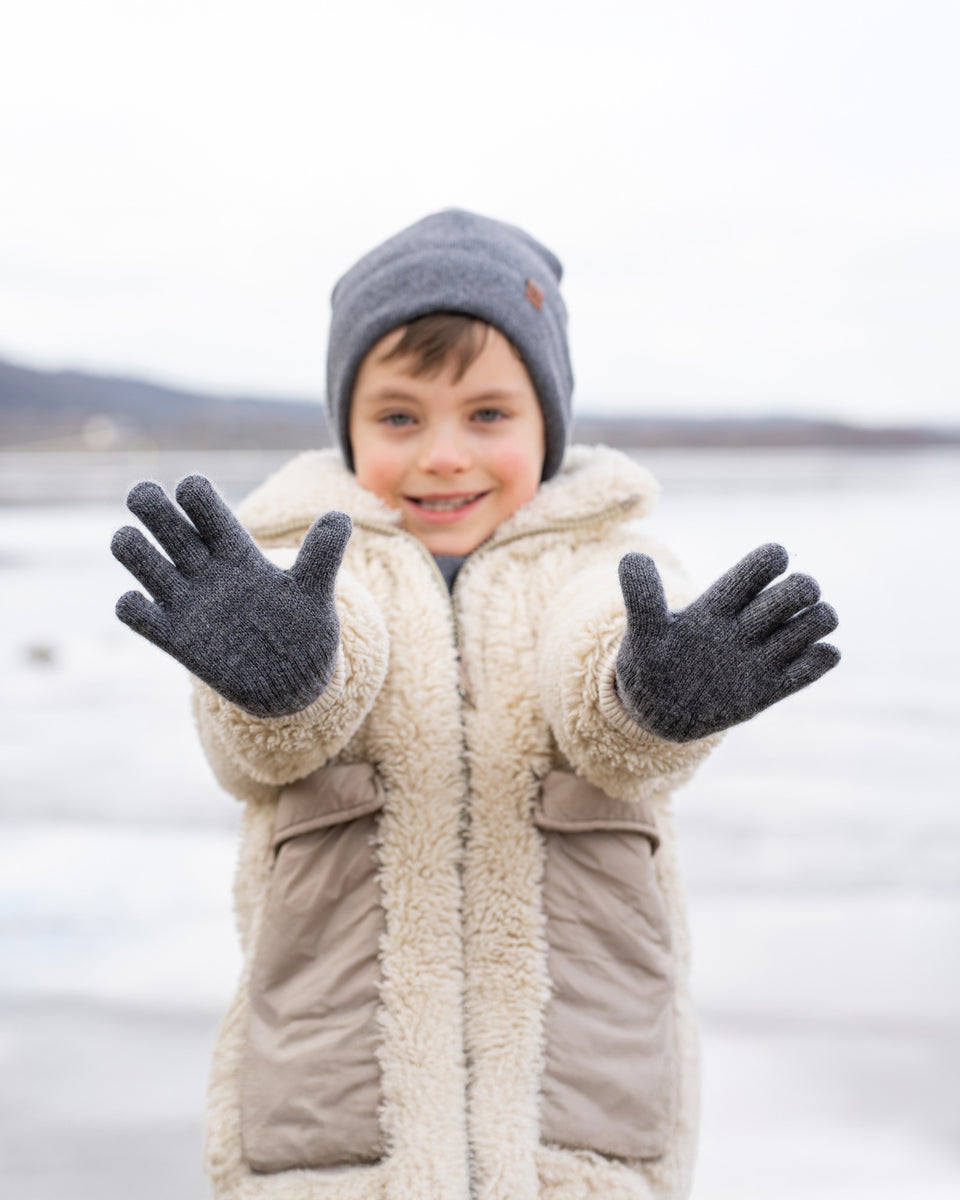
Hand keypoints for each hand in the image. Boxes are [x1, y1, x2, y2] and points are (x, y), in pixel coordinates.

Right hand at [111, 474, 350, 717]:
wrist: (291, 682)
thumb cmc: (302, 630)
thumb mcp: (314, 591)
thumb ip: (322, 555)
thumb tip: (341, 517)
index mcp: (237, 552)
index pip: (206, 509)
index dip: (194, 495)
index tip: (191, 489)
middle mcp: (206, 571)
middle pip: (166, 525)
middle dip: (150, 504)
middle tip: (141, 494)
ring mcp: (187, 603)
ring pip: (141, 560)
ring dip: (130, 547)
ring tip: (130, 543)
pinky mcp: (175, 638)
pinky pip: (135, 614)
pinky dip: (130, 605)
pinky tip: (140, 603)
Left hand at [615, 544, 838, 741]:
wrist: (658, 712)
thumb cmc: (649, 665)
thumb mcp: (643, 633)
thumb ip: (642, 597)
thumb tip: (633, 556)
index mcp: (721, 603)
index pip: (759, 567)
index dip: (770, 560)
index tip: (769, 566)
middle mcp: (750, 623)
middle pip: (799, 589)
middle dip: (800, 591)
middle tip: (769, 617)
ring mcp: (764, 654)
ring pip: (817, 621)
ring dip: (815, 623)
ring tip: (785, 642)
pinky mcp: (773, 687)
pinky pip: (818, 662)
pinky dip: (821, 659)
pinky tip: (800, 664)